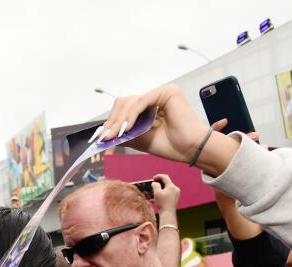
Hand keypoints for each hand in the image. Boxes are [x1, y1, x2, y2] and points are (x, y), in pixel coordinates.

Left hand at [97, 85, 238, 176]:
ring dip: (119, 120)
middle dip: (113, 121)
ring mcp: (162, 92)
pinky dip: (130, 116)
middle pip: (125, 102)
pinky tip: (125, 129)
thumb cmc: (170, 145)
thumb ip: (124, 133)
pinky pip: (140, 102)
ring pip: (130, 102)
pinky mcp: (167, 92)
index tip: (101, 136)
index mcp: (151, 106)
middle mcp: (156, 96)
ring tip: (114, 135)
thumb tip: (104, 133)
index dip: (112, 121)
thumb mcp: (140, 138)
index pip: (125, 108)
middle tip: (105, 137)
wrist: (189, 150)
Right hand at [152, 174, 179, 215]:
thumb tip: (155, 183)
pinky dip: (162, 194)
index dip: (158, 176)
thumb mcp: (157, 193)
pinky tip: (156, 198)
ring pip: (167, 188)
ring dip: (160, 189)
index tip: (153, 178)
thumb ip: (155, 185)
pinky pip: (168, 193)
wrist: (168, 214)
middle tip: (153, 185)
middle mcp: (175, 189)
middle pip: (166, 183)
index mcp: (171, 186)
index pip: (165, 177)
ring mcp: (176, 194)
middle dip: (159, 183)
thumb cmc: (162, 203)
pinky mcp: (175, 198)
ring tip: (153, 193)